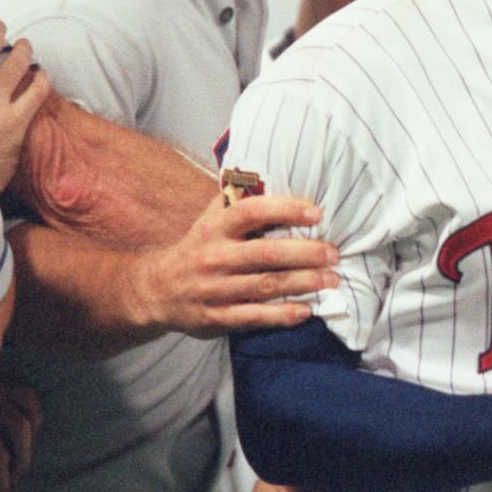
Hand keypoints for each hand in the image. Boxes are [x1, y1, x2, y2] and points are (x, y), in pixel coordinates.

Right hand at [130, 191, 340, 336]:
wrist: (157, 290)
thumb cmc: (197, 248)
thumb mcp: (210, 220)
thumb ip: (238, 201)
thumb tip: (275, 174)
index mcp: (214, 227)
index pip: (251, 212)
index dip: (285, 210)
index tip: (316, 214)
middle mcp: (214, 256)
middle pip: (266, 253)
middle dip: (306, 253)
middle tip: (334, 253)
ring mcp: (215, 289)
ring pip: (265, 285)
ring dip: (303, 283)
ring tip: (332, 280)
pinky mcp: (217, 317)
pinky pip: (255, 316)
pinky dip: (283, 314)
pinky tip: (306, 311)